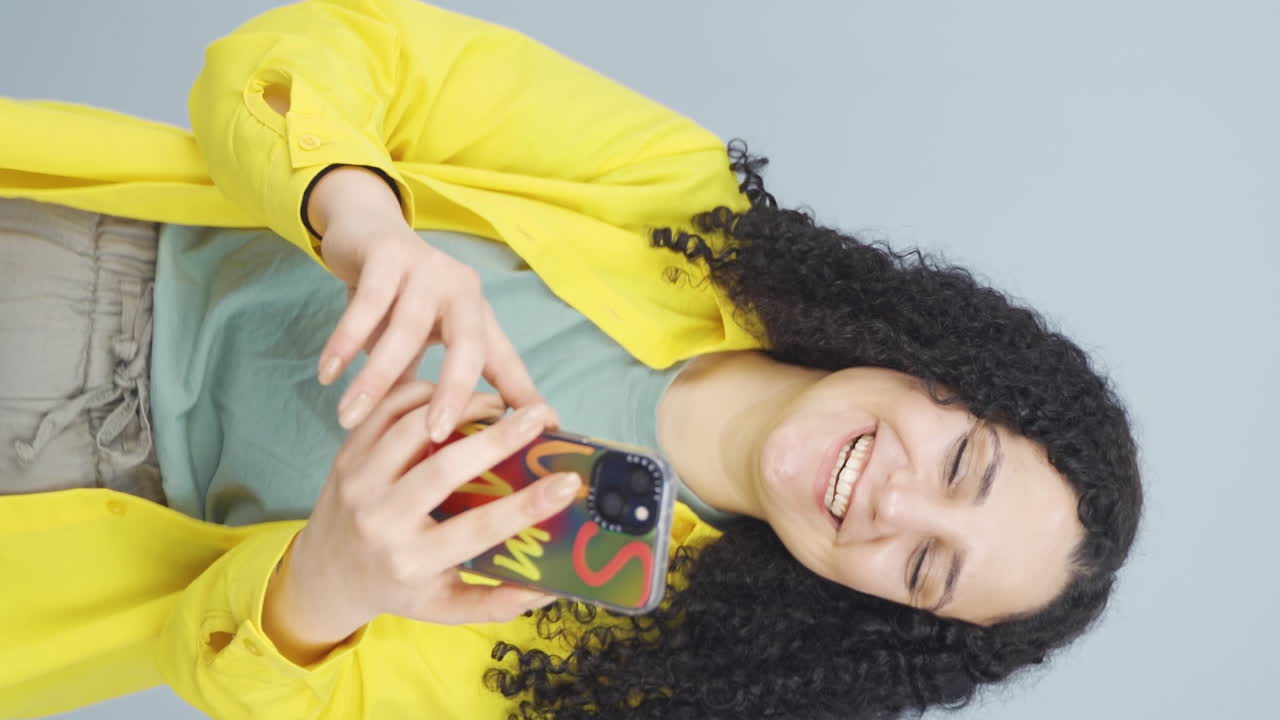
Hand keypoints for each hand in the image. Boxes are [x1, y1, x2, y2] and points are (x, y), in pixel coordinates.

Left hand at [263, 382, 579, 665]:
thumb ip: (496, 603)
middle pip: (443, 469)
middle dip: (497, 439)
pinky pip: (387, 410)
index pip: (478, 529)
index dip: (527, 506)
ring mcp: (359, 482)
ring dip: (461, 408)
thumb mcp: (445, 607)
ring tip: (500, 403)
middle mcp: (380, 520)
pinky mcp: (347, 453)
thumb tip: (550, 589)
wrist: (326, 574)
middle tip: (539, 418)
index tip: (567, 483)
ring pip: (412, 428)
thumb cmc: (398, 588)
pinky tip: (455, 395)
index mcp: (410, 561)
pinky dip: (423, 394)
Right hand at [307, 166, 548, 437]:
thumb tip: (450, 444)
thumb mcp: (428, 339)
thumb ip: (442, 382)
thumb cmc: (403, 298)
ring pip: (405, 331)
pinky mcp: (389, 253)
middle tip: (431, 437)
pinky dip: (345, 342)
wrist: (366, 230)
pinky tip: (328, 374)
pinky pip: (366, 305)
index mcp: (479, 313)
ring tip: (349, 418)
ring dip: (376, 377)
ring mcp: (428, 267)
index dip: (518, 396)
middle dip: (453, 393)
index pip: (503, 361)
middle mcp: (463, 289)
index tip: (529, 434)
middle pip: (466, 347)